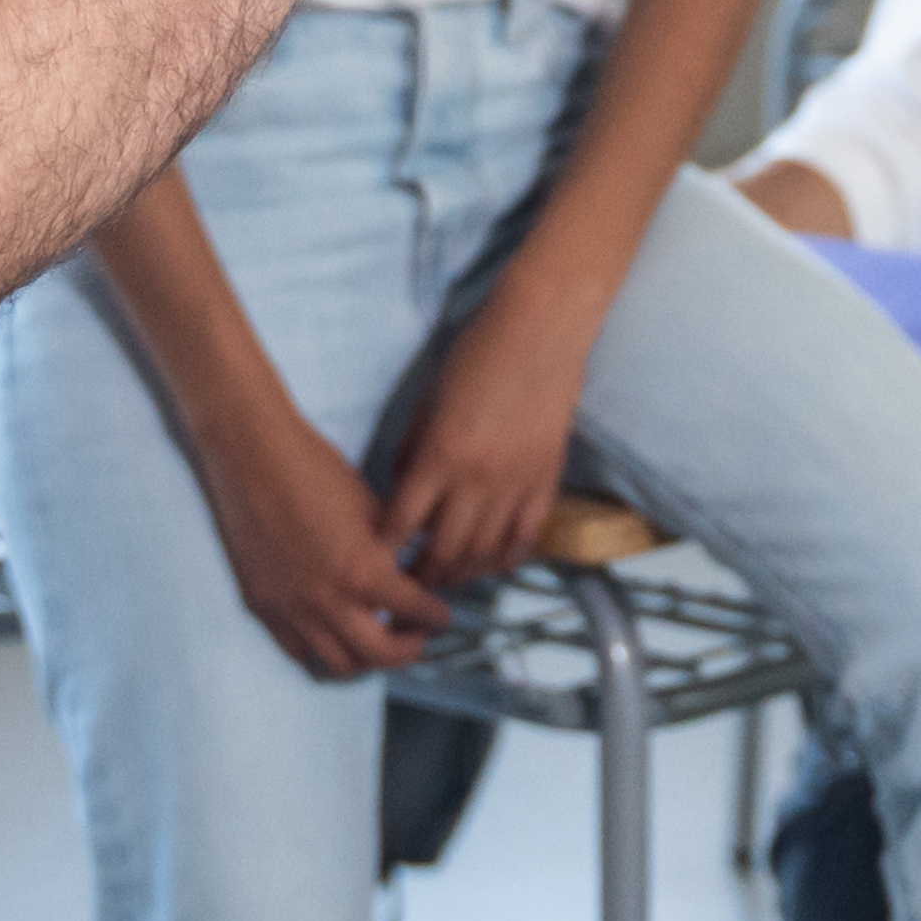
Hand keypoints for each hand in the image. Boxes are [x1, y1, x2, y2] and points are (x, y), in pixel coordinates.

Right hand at [202, 423, 453, 681]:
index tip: (442, 616)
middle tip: (416, 638)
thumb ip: (392, 550)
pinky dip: (322, 650)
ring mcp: (292, 609)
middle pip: (379, 655)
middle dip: (407, 650)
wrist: (252, 456)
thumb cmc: (313, 469)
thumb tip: (410, 572)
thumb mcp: (371, 508)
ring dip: (366, 659)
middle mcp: (328, 600)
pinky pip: (298, 651)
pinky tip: (334, 634)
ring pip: (338, 664)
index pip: (415, 611)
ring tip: (376, 641)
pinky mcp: (262, 606)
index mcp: (362, 571)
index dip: (436, 616)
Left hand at [372, 303, 595, 590]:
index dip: (385, 550)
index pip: (402, 522)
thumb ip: (414, 449)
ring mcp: (517, 483)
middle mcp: (478, 478)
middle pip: (443, 551)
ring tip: (444, 582)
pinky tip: (490, 564)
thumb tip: (403, 489)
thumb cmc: (477, 353)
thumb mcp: (430, 399)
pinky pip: (525, 537)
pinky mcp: (547, 480)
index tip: (373, 564)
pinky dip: (505, 558)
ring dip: (460, 574)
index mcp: (441, 454)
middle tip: (404, 591)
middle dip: (420, 577)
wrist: (542, 329)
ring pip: (484, 553)